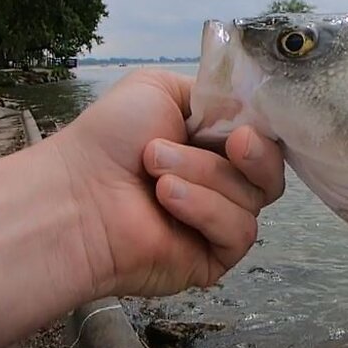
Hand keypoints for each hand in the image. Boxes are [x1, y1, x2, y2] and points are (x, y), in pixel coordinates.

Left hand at [49, 69, 284, 297]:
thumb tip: (249, 108)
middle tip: (230, 143)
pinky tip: (168, 200)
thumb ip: (213, 91)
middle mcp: (221, 184)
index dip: (264, 132)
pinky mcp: (214, 259)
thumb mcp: (159, 88)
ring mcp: (218, 223)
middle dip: (251, 154)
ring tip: (158, 173)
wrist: (76, 194)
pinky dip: (207, 211)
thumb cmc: (109, 140)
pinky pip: (239, 233)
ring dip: (207, 177)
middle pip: (271, 173)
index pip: (266, 140)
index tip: (248, 123)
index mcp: (212, 146)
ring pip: (253, 200)